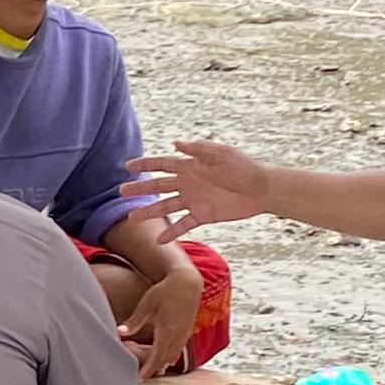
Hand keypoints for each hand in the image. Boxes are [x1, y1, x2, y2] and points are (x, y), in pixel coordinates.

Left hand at [118, 261, 204, 381]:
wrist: (187, 283)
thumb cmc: (164, 291)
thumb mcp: (147, 304)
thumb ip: (134, 320)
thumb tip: (119, 332)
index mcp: (167, 330)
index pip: (157, 355)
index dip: (148, 368)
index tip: (140, 377)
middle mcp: (178, 335)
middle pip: (165, 359)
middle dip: (153, 369)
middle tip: (141, 377)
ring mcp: (184, 334)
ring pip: (173, 356)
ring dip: (162, 364)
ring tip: (150, 371)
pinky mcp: (187, 331)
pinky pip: (179, 349)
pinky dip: (170, 357)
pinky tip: (163, 360)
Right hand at [126, 140, 273, 234]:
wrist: (263, 189)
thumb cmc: (245, 167)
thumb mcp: (222, 154)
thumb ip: (199, 149)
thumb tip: (175, 144)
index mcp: (191, 166)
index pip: (162, 164)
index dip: (145, 164)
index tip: (128, 166)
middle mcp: (188, 183)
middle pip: (159, 186)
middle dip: (140, 189)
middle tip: (121, 192)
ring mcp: (194, 200)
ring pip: (166, 207)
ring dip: (150, 212)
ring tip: (132, 218)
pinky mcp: (204, 215)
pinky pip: (184, 224)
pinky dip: (172, 232)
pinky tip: (160, 240)